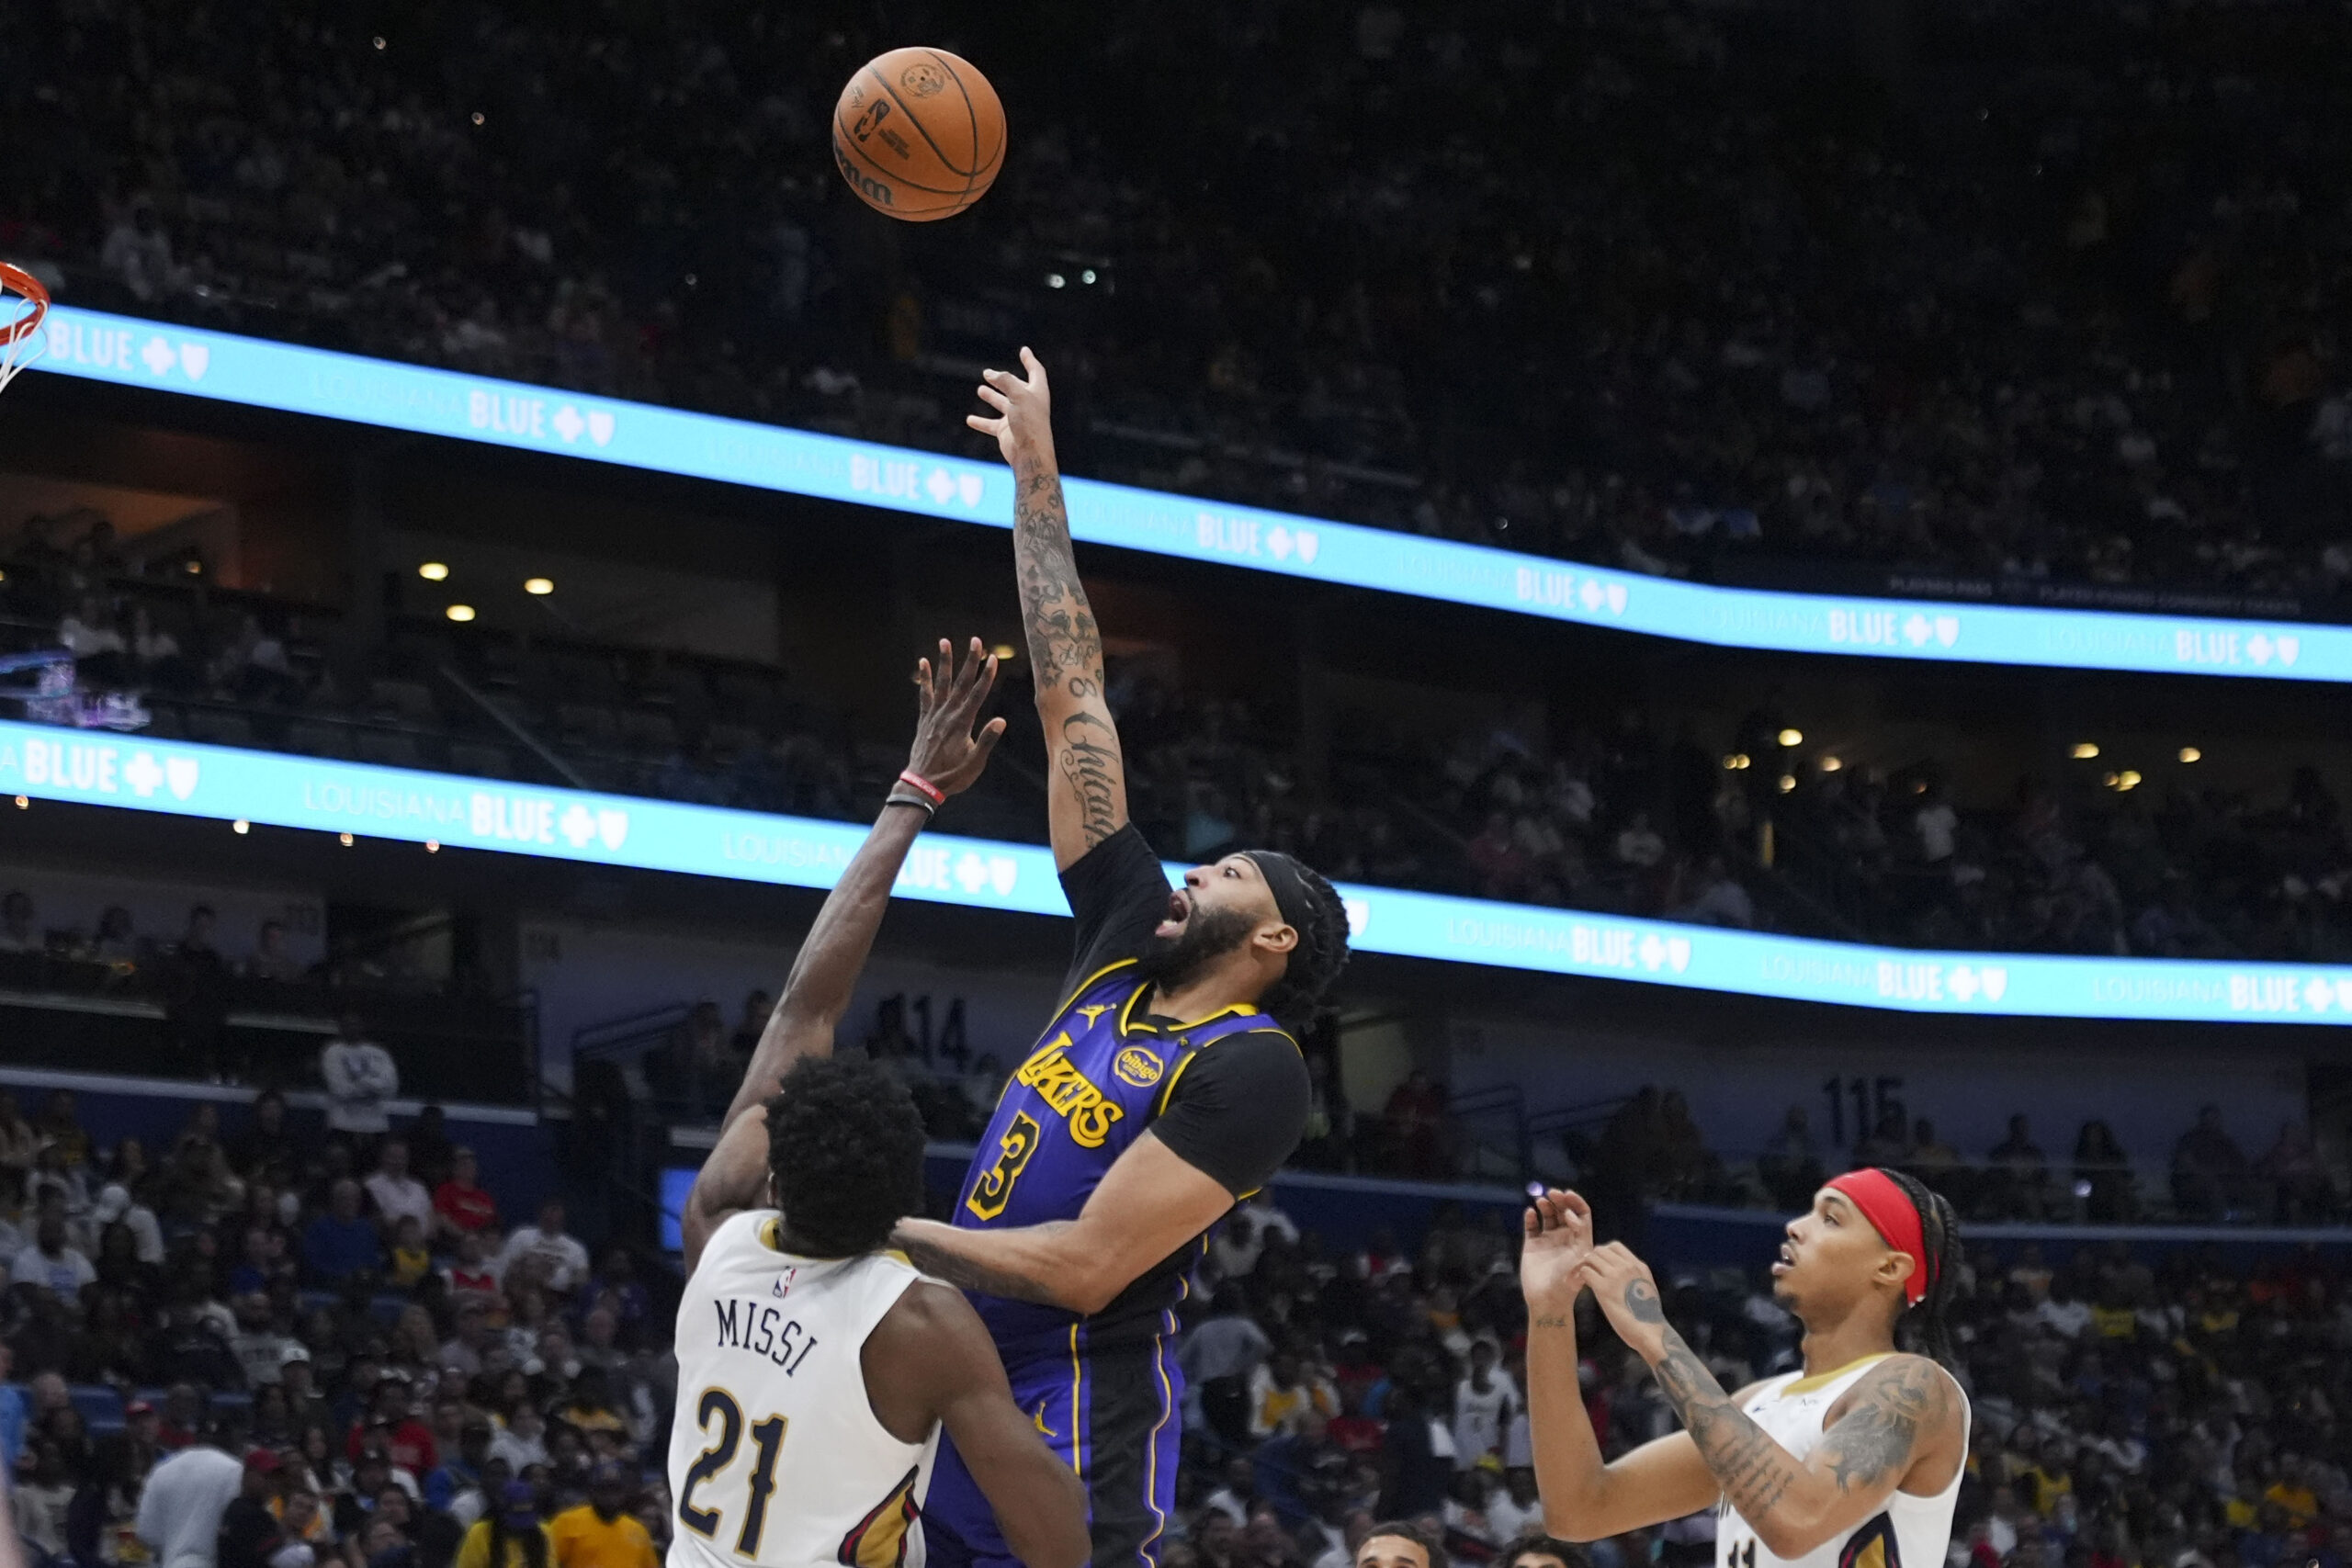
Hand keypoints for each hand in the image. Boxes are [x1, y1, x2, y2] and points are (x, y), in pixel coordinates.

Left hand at [905, 638, 1006, 796]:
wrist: (922, 784)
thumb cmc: (952, 776)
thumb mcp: (975, 763)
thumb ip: (987, 741)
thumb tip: (1001, 720)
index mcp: (962, 724)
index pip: (978, 694)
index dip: (986, 675)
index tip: (993, 658)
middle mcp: (947, 715)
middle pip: (961, 683)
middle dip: (970, 661)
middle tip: (975, 640)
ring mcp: (934, 715)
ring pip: (941, 683)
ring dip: (944, 662)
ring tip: (945, 641)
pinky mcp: (924, 719)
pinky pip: (924, 694)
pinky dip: (925, 678)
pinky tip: (923, 663)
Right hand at [966, 347, 1054, 466]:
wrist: (1030, 454)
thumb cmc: (1030, 423)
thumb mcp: (1018, 395)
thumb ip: (1005, 381)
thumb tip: (990, 374)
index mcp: (1037, 393)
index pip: (1036, 371)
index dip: (1029, 360)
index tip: (1024, 350)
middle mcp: (1028, 404)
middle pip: (1015, 386)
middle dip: (1003, 379)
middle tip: (988, 374)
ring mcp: (1016, 418)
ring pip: (1002, 403)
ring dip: (992, 396)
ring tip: (980, 390)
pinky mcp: (1006, 431)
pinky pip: (990, 424)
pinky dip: (980, 422)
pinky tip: (969, 419)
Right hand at [1520, 1188, 1594, 1317]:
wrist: (1548, 1299)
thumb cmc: (1568, 1282)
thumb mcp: (1580, 1257)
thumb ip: (1580, 1235)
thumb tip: (1571, 1215)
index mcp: (1580, 1238)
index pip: (1581, 1214)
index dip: (1576, 1202)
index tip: (1568, 1195)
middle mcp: (1565, 1236)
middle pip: (1564, 1211)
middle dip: (1559, 1200)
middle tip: (1553, 1193)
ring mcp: (1548, 1239)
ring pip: (1548, 1215)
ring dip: (1546, 1205)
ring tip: (1541, 1201)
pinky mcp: (1533, 1244)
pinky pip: (1531, 1226)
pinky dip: (1530, 1216)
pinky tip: (1531, 1213)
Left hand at [1575, 1242, 1668, 1362]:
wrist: (1649, 1331)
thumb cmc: (1647, 1315)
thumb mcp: (1646, 1287)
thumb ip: (1634, 1276)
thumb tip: (1620, 1273)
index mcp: (1638, 1266)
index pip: (1615, 1246)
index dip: (1604, 1253)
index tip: (1600, 1264)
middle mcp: (1626, 1267)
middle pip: (1600, 1250)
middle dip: (1592, 1258)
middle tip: (1588, 1270)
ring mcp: (1615, 1276)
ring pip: (1591, 1258)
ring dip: (1584, 1266)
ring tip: (1583, 1277)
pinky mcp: (1603, 1288)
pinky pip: (1585, 1272)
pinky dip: (1581, 1276)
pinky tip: (1583, 1285)